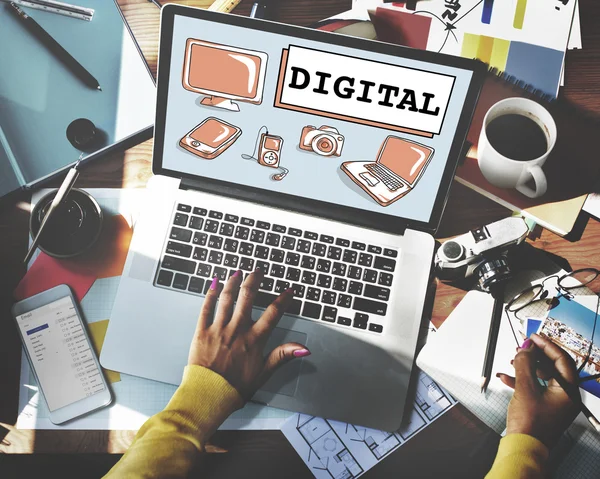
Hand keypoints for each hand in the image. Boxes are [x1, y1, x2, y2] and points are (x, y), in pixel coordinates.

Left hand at [188, 269, 309, 398]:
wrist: (208, 396)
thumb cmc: (235, 388)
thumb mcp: (264, 373)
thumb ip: (283, 356)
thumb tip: (303, 349)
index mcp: (254, 340)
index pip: (273, 313)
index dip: (283, 300)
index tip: (288, 291)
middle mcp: (237, 330)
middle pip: (248, 297)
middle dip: (254, 281)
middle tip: (258, 271)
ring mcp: (218, 329)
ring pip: (227, 298)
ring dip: (233, 282)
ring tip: (238, 272)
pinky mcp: (202, 332)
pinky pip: (206, 308)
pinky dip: (210, 294)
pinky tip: (214, 284)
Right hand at [497, 333, 579, 447]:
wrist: (523, 448)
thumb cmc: (530, 425)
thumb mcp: (525, 388)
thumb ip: (525, 364)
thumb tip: (526, 349)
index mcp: (568, 391)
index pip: (562, 360)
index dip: (547, 345)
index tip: (533, 337)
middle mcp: (565, 396)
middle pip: (553, 367)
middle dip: (535, 355)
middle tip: (522, 347)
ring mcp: (555, 403)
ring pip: (543, 376)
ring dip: (527, 367)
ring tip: (513, 361)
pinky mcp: (544, 408)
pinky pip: (536, 387)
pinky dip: (522, 380)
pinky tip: (507, 377)